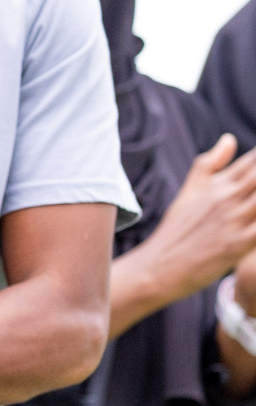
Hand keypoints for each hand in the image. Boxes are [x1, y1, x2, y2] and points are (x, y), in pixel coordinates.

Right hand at [134, 134, 255, 302]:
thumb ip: (210, 164)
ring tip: (255, 201)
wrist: (159, 267)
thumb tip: (229, 139)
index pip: (253, 160)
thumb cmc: (177, 230)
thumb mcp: (190, 191)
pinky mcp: (239, 244)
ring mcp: (234, 220)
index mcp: (218, 184)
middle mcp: (227, 198)